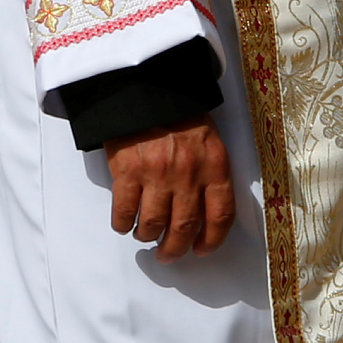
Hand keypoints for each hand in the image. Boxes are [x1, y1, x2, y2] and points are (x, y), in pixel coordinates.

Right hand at [104, 116, 234, 257]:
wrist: (145, 87)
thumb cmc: (177, 112)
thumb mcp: (208, 139)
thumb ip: (210, 172)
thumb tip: (203, 211)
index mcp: (214, 165)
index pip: (219, 216)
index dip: (211, 240)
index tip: (202, 250)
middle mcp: (188, 174)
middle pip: (183, 228)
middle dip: (174, 249)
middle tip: (167, 254)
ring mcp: (156, 174)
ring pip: (152, 225)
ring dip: (147, 236)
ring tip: (144, 236)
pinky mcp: (128, 172)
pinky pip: (124, 211)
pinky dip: (122, 224)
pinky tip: (124, 224)